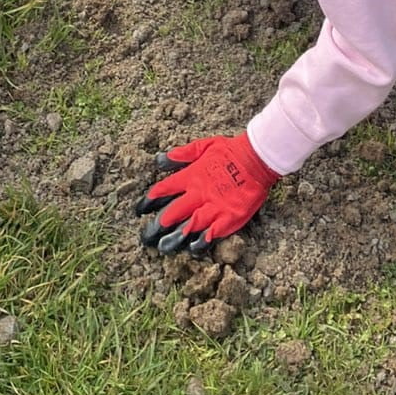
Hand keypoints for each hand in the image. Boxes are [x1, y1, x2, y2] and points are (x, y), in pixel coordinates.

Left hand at [136, 132, 279, 255]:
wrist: (256, 159)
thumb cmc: (229, 151)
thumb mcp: (202, 146)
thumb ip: (180, 155)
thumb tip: (158, 160)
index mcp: (191, 176)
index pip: (163, 190)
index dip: (149, 201)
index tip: (139, 210)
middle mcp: (198, 194)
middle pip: (172, 212)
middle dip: (157, 226)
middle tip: (145, 237)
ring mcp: (214, 207)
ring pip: (189, 226)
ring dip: (174, 238)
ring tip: (163, 248)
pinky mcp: (229, 218)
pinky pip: (211, 234)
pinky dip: (200, 242)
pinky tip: (191, 249)